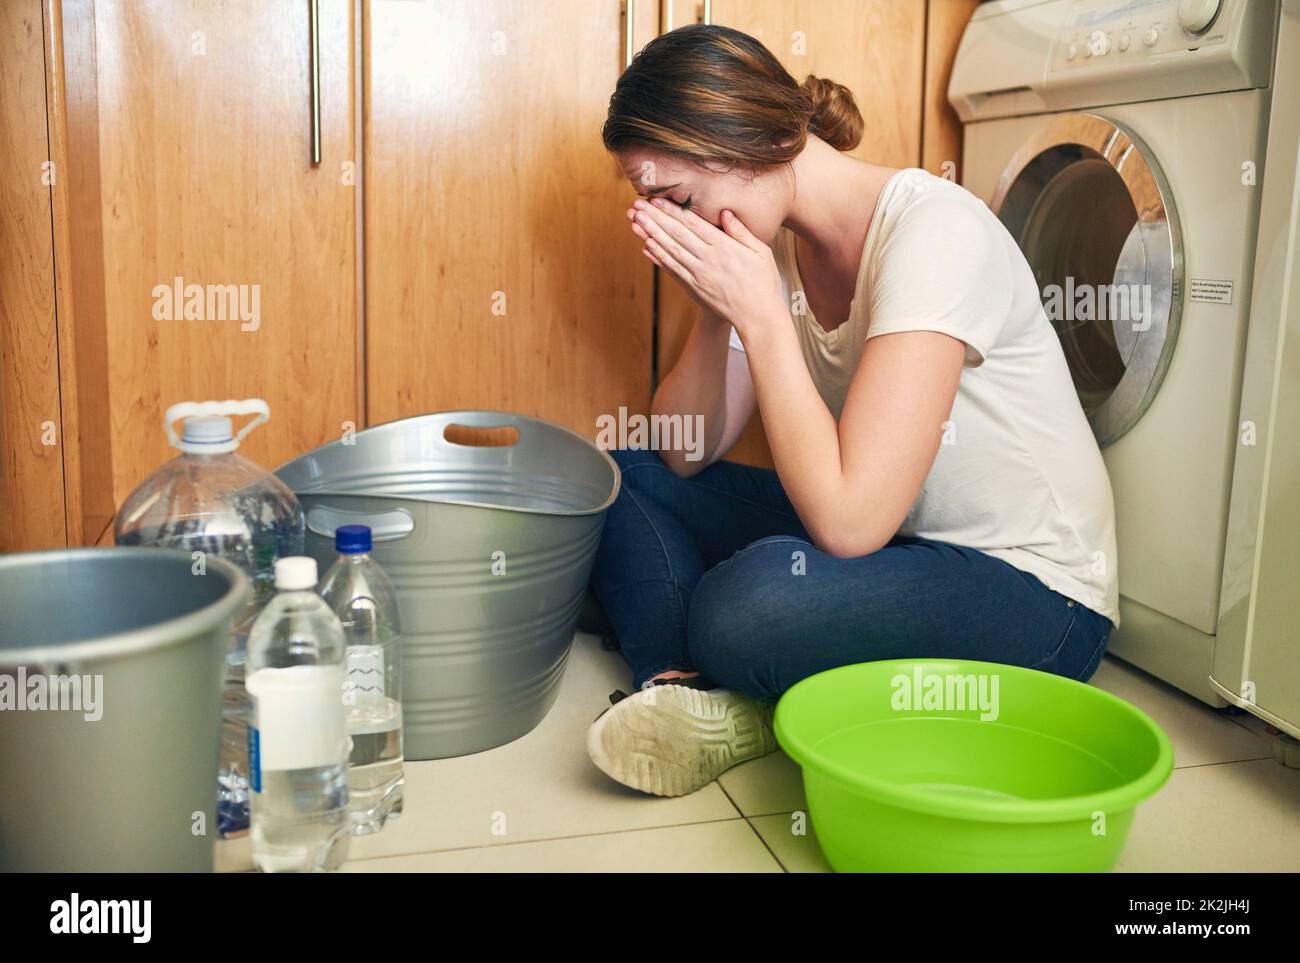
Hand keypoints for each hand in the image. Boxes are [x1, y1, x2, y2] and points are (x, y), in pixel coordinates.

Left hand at [628, 198, 786, 337]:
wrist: (757, 317)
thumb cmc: (763, 282)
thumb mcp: (761, 252)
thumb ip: (740, 231)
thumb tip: (724, 212)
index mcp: (724, 248)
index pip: (693, 224)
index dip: (672, 211)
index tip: (657, 200)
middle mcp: (707, 260)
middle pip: (676, 234)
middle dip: (655, 218)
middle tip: (637, 205)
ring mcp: (698, 275)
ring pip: (670, 250)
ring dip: (650, 234)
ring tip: (635, 221)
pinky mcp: (694, 287)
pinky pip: (672, 270)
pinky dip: (658, 258)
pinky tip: (646, 246)